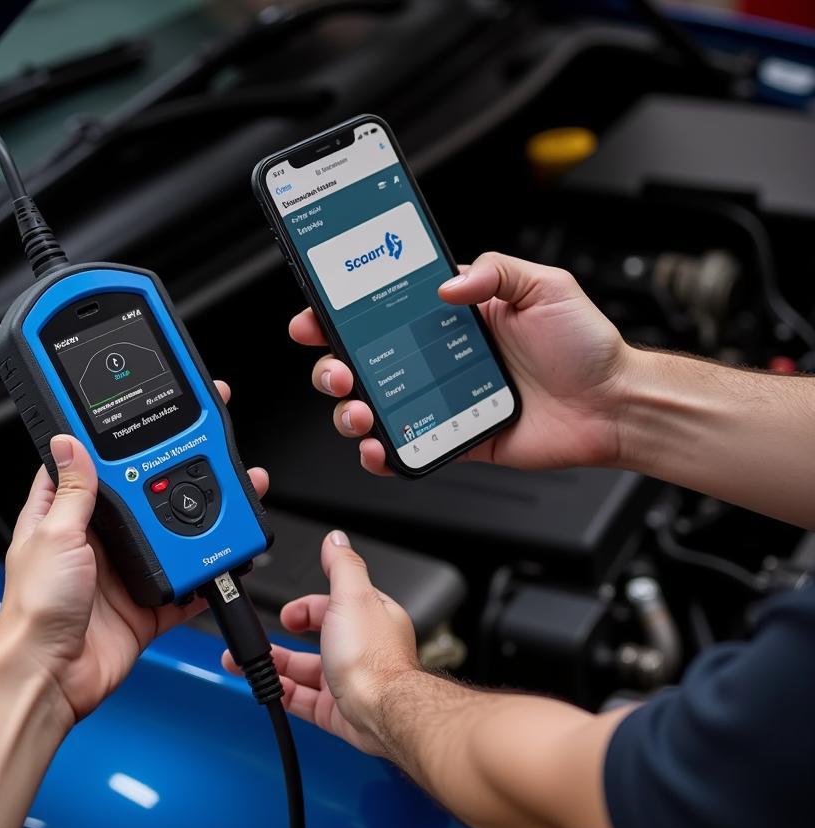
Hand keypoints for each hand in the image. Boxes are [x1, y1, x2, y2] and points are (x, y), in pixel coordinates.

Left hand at [0, 381, 268, 726]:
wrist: (51, 676)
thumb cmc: (34, 610)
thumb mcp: (54, 535)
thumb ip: (72, 491)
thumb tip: (68, 442)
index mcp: (62, 519)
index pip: (86, 469)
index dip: (112, 445)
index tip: (139, 422)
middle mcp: (94, 544)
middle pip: (141, 502)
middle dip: (171, 481)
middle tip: (204, 455)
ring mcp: (122, 574)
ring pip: (169, 541)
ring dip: (195, 526)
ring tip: (224, 501)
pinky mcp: (145, 606)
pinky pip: (184, 587)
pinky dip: (204, 578)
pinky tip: (222, 560)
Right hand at [222, 530, 419, 755]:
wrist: (382, 711)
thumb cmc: (374, 658)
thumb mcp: (353, 596)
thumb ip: (342, 566)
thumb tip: (335, 540)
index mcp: (368, 618)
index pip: (331, 606)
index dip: (304, 608)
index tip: (285, 614)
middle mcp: (360, 649)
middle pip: (314, 641)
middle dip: (282, 641)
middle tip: (258, 642)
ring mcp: (349, 680)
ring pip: (305, 672)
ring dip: (276, 667)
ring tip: (249, 666)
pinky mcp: (340, 710)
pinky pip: (305, 701)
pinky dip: (284, 694)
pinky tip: (270, 689)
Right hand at [291, 251, 631, 473]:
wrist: (613, 405)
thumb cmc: (586, 347)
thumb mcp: (545, 286)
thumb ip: (494, 271)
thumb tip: (445, 285)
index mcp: (452, 318)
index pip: (382, 311)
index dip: (342, 313)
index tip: (317, 314)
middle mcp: (438, 358)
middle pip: (362, 361)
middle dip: (332, 365)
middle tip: (337, 368)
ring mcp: (441, 400)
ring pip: (373, 406)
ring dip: (349, 409)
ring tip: (359, 409)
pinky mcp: (453, 438)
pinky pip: (406, 448)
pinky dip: (381, 454)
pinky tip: (379, 448)